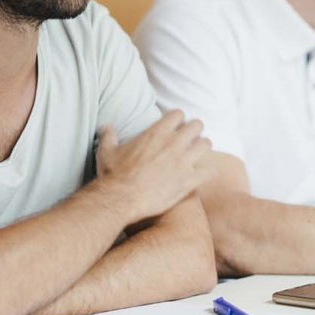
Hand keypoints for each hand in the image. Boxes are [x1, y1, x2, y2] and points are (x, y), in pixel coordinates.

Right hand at [95, 110, 213, 222]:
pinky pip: (210, 170)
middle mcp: (174, 143)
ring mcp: (184, 162)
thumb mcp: (106, 152)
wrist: (121, 199)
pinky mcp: (189, 181)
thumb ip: (108, 136)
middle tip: (189, 139)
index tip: (174, 126)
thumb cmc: (113, 176)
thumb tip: (104, 126)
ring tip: (197, 155)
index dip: (177, 119)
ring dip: (202, 148)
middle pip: (197, 125)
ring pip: (206, 145)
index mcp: (157, 133)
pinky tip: (203, 174)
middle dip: (194, 131)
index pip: (178, 114)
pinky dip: (208, 171)